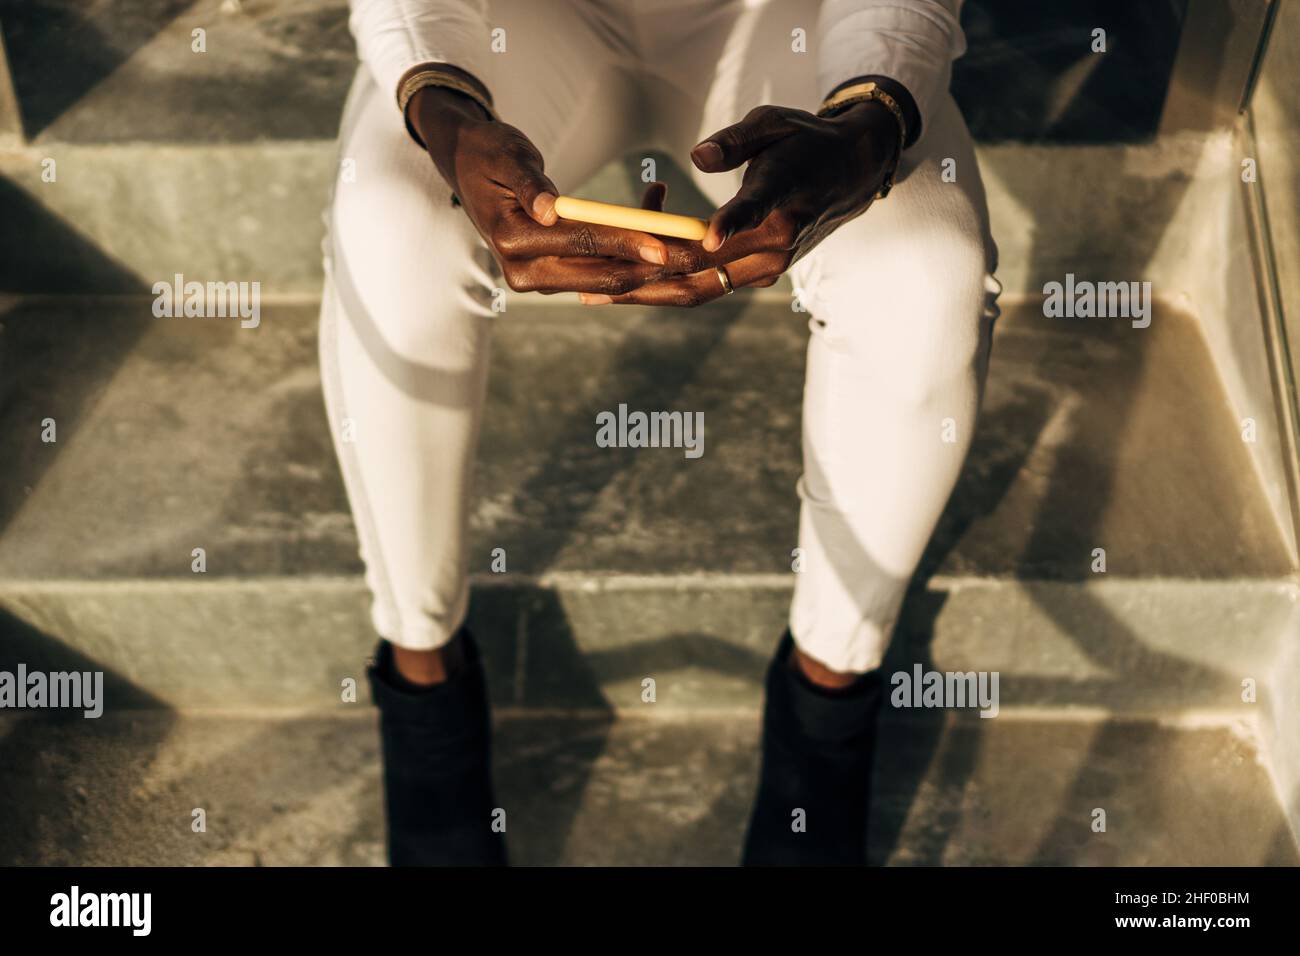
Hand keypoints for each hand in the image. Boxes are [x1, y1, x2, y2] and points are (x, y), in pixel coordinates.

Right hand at [408, 85, 681, 295]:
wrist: (469, 166)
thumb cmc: (490, 153)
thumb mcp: (508, 157)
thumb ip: (530, 185)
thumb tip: (549, 210)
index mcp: (510, 241)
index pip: (579, 245)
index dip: (624, 244)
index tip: (664, 243)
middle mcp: (523, 272)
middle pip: (600, 277)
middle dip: (649, 266)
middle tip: (693, 254)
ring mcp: (540, 279)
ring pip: (606, 280)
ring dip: (648, 264)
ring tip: (689, 241)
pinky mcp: (554, 275)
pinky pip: (600, 271)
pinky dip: (630, 253)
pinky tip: (660, 223)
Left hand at [585, 101, 900, 306]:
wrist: (849, 174)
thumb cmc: (805, 142)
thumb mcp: (774, 123)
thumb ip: (736, 140)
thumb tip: (698, 157)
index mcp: (783, 202)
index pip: (751, 217)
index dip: (726, 227)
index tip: (702, 238)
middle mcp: (775, 247)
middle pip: (705, 270)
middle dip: (644, 275)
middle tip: (593, 279)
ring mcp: (765, 270)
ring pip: (697, 290)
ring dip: (643, 291)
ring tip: (590, 292)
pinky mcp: (753, 277)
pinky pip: (702, 285)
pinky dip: (661, 283)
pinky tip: (620, 278)